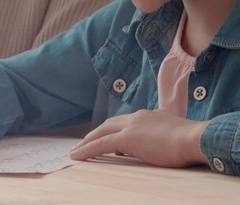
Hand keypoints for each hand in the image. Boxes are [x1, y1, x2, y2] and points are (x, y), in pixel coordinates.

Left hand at [70, 109, 208, 167]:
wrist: (196, 139)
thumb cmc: (190, 141)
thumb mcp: (171, 134)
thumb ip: (157, 135)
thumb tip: (147, 143)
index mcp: (147, 116)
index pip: (124, 122)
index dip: (113, 130)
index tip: (105, 138)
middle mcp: (137, 117)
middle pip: (108, 124)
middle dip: (95, 134)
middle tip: (84, 143)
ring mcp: (131, 126)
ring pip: (101, 133)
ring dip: (87, 142)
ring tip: (77, 151)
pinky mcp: (128, 138)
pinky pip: (101, 144)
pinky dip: (87, 149)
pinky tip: (77, 156)